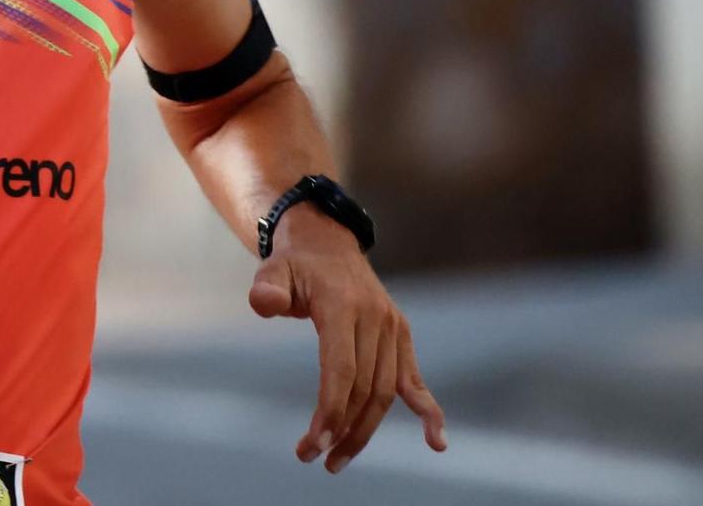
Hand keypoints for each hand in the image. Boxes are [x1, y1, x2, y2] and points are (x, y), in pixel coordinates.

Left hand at [249, 212, 447, 473]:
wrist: (326, 244)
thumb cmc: (294, 265)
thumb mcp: (273, 269)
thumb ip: (267, 288)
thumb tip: (266, 305)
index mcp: (344, 305)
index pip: (342, 369)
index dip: (331, 409)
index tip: (314, 443)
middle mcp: (376, 318)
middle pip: (365, 388)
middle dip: (343, 429)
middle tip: (316, 458)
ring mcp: (393, 328)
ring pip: (386, 392)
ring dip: (366, 430)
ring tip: (339, 459)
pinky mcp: (401, 337)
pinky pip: (414, 380)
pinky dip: (427, 412)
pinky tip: (436, 443)